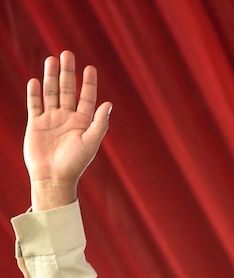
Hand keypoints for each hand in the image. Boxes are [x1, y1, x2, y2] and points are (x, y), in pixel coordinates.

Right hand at [24, 50, 111, 210]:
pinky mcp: (35, 124)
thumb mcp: (90, 142)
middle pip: (67, 90)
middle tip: (67, 53)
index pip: (86, 97)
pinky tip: (36, 81)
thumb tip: (109, 104)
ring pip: (50, 93)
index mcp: (83, 122)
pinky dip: (35, 93)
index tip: (90, 68)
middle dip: (67, 72)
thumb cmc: (75, 163)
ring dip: (51, 77)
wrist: (53, 178)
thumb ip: (99, 123)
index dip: (88, 83)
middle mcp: (67, 118)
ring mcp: (51, 119)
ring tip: (51, 59)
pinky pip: (34, 105)